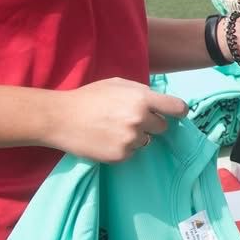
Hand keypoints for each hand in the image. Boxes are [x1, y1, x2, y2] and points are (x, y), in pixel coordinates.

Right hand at [49, 78, 187, 162]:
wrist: (60, 118)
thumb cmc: (88, 97)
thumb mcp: (117, 84)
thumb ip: (141, 91)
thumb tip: (158, 101)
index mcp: (142, 98)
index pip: (177, 107)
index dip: (179, 111)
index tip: (178, 115)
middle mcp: (140, 119)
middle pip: (162, 127)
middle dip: (151, 124)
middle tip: (130, 120)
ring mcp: (131, 139)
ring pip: (146, 141)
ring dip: (136, 137)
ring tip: (113, 129)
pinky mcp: (121, 155)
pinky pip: (131, 153)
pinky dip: (123, 148)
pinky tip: (106, 139)